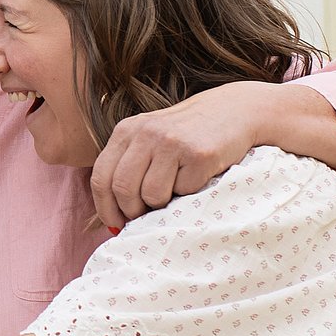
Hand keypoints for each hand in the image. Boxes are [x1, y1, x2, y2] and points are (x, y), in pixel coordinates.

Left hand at [90, 79, 280, 228]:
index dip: (106, 207)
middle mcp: (146, 133)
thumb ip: (128, 167)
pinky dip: (189, 193)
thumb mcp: (149, 140)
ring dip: (163, 204)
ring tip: (176, 189)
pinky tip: (198, 175)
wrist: (234, 111)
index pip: (101, 177)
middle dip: (133, 212)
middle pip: (123, 189)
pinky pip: (184, 192)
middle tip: (147, 217)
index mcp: (126, 131)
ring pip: (152, 195)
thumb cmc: (187, 134)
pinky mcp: (199, 154)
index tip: (116, 223)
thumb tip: (111, 217)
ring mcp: (172, 142)